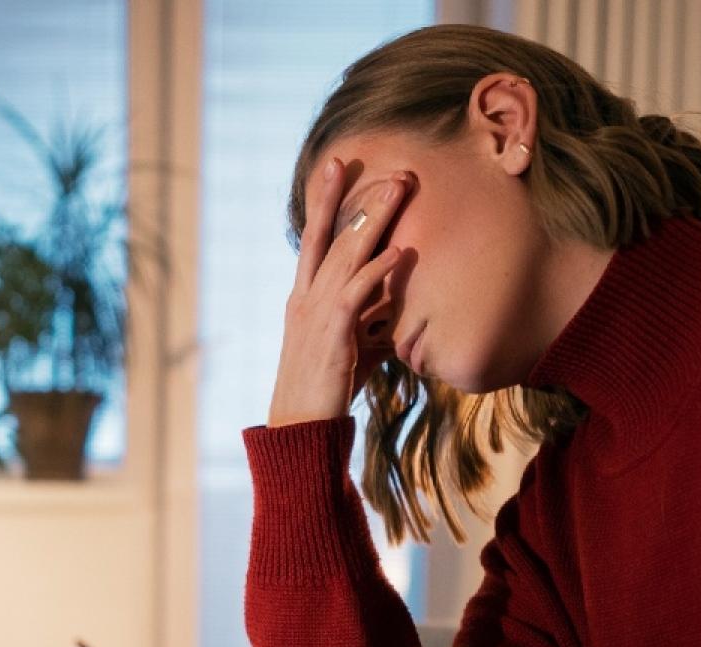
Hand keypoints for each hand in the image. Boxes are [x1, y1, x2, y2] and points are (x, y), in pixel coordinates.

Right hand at [268, 159, 413, 427]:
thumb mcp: (351, 346)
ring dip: (374, 218)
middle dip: (357, 197)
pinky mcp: (332, 334)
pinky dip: (378, 269)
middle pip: (331, 235)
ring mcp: (315, 313)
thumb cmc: (327, 389)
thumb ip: (371, 322)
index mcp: (304, 297)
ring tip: (399, 188)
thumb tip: (400, 311)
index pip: (314, 238)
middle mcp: (305, 298)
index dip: (326, 201)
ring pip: (344, 253)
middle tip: (386, 168)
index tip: (338, 166)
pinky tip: (400, 251)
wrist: (301, 427)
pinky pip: (356, 292)